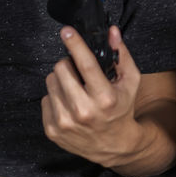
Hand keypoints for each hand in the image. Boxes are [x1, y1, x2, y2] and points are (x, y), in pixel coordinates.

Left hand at [43, 25, 144, 164]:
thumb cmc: (121, 109)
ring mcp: (65, 122)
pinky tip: (68, 104)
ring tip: (75, 89)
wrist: (114, 145)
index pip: (86, 65)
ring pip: (50, 82)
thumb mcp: (130, 82)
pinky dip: (56, 98)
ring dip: (61, 81)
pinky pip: (45, 99)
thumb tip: (111, 32)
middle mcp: (83, 111)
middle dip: (68, 64)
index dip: (76, 44)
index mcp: (105, 98)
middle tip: (78, 72)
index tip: (67, 31)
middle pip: (61, 69)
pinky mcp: (52, 130)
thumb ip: (121, 55)